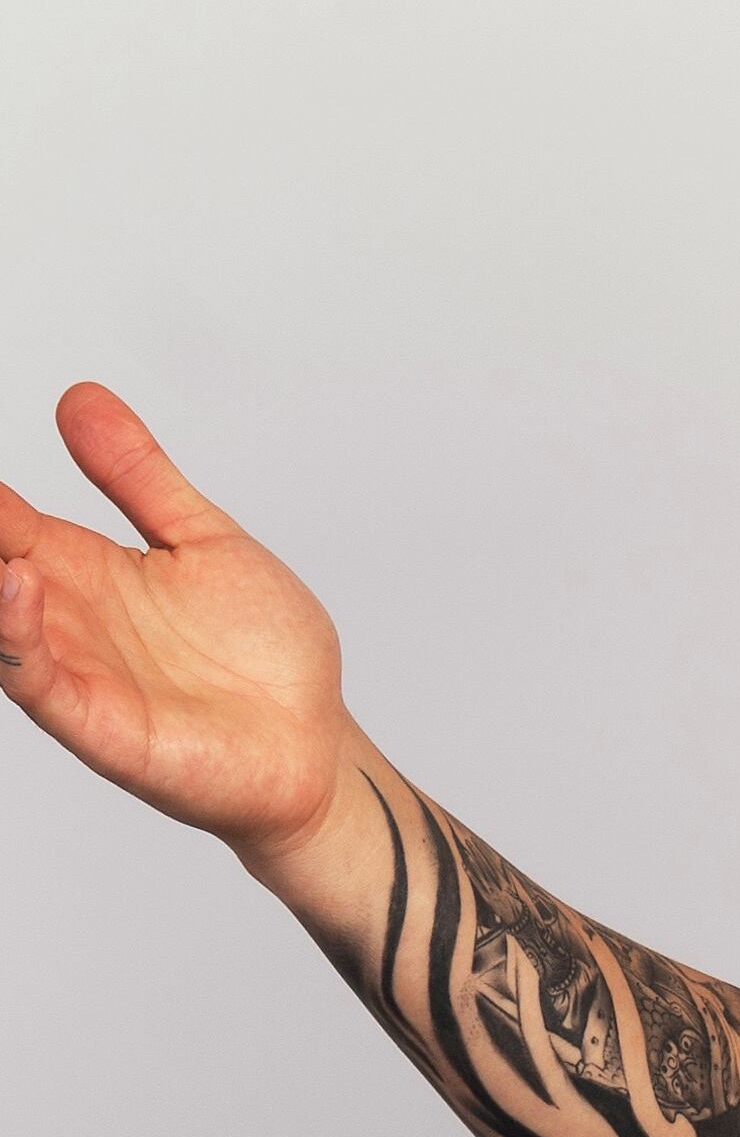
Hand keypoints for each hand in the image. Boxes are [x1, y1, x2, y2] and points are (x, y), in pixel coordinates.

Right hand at [0, 384, 354, 862]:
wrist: (312, 739)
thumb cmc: (261, 651)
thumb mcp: (203, 538)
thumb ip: (138, 475)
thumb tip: (79, 397)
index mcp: (88, 572)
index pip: (8, 522)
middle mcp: (69, 619)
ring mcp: (79, 670)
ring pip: (3, 623)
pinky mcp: (99, 723)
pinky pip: (41, 680)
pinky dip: (20, 636)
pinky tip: (18, 585)